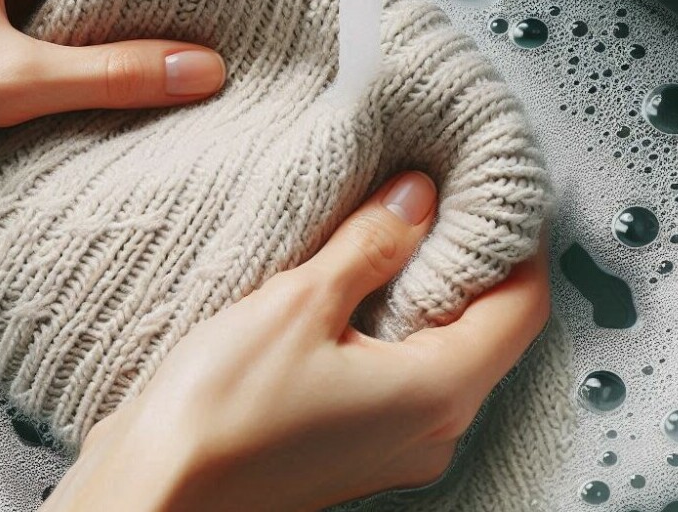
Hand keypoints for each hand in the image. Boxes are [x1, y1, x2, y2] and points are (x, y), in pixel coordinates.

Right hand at [45, 171, 549, 511]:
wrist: (157, 489)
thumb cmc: (219, 414)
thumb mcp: (298, 306)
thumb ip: (371, 247)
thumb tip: (417, 200)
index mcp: (434, 396)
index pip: (520, 308)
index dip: (516, 244)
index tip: (493, 195)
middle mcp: (429, 432)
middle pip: (488, 332)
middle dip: (471, 262)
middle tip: (440, 200)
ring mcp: (393, 444)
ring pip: (443, 353)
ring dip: (428, 292)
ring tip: (393, 233)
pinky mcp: (354, 443)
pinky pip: (402, 377)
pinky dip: (395, 327)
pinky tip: (353, 289)